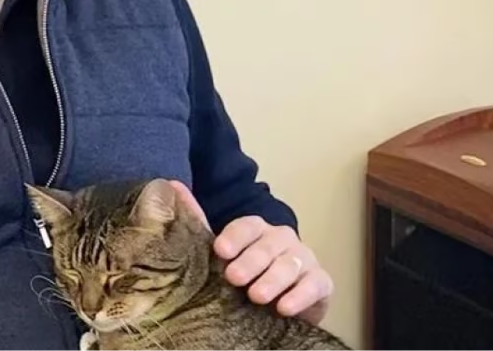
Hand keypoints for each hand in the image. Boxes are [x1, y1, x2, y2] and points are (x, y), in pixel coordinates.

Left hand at [168, 180, 333, 322]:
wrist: (285, 303)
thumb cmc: (249, 276)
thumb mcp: (223, 255)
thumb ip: (198, 222)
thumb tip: (171, 184)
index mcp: (258, 231)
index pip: (248, 225)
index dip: (234, 236)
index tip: (219, 250)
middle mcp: (282, 240)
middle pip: (269, 243)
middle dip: (252, 260)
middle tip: (234, 277)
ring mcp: (304, 260)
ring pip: (291, 263)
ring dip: (273, 279)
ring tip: (256, 296)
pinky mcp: (321, 283)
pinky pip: (315, 284)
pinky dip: (301, 296)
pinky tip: (284, 307)